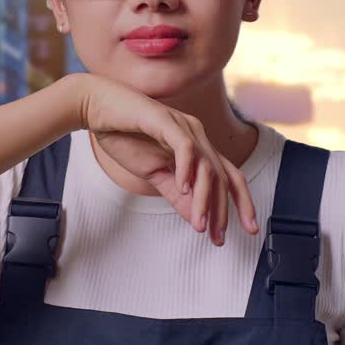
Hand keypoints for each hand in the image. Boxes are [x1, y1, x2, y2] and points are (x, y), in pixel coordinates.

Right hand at [69, 74, 259, 244]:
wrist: (97, 107)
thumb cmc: (125, 136)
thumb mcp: (154, 173)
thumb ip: (176, 194)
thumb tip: (197, 220)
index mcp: (197, 148)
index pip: (228, 177)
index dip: (241, 203)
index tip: (248, 230)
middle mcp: (197, 135)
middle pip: (225, 175)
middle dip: (226, 209)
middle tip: (220, 237)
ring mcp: (183, 126)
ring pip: (207, 166)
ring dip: (205, 198)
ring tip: (199, 224)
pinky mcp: (165, 121)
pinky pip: (185, 147)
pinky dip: (186, 169)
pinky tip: (183, 188)